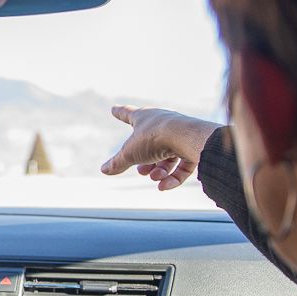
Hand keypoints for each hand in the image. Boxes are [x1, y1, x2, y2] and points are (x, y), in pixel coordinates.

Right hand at [100, 105, 222, 191]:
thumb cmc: (155, 138)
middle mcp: (162, 123)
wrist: (187, 138)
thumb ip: (117, 162)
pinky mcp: (192, 147)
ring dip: (159, 171)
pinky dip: (172, 177)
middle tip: (141, 171)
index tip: (113, 109)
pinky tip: (164, 186)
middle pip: (149, 144)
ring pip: (166, 157)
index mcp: (144, 118)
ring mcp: (179, 135)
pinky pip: (181, 165)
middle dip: (144, 161)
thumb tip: (103, 170)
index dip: (119, 113)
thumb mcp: (130, 153)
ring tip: (155, 178)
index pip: (128, 114)